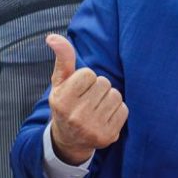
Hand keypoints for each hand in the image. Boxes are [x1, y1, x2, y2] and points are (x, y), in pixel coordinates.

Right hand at [46, 34, 127, 164]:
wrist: (69, 140)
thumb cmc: (66, 104)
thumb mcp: (59, 82)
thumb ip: (62, 59)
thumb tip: (53, 37)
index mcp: (62, 101)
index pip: (88, 74)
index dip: (85, 79)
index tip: (78, 90)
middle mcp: (77, 116)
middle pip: (104, 83)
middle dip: (98, 88)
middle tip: (88, 100)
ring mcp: (93, 128)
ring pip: (115, 95)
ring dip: (109, 98)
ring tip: (96, 107)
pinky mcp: (109, 136)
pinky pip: (124, 109)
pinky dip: (117, 110)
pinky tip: (104, 117)